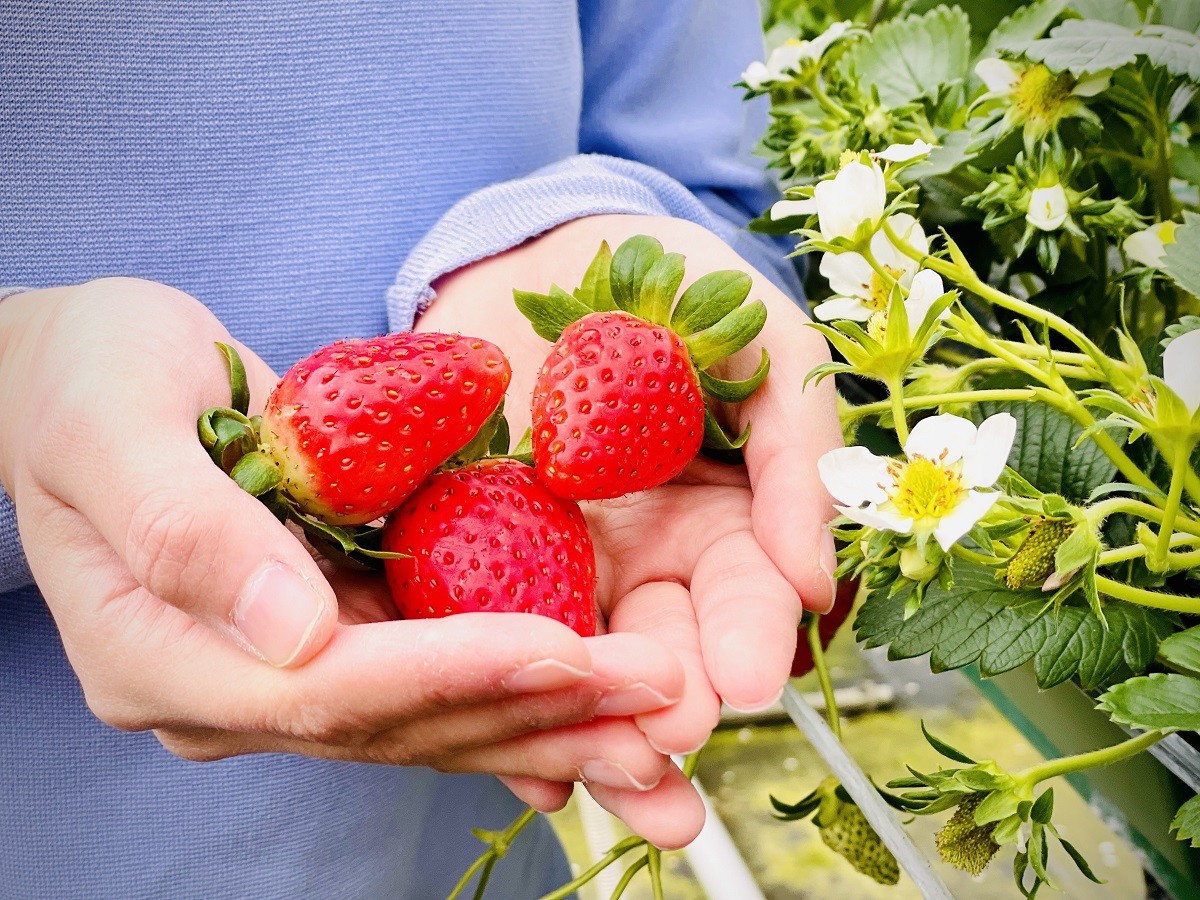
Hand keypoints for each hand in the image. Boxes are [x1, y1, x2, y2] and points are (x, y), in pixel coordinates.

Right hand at [0, 278, 686, 792]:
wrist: (82, 382)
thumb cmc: (87, 380)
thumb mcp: (116, 423)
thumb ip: (190, 529)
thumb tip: (293, 631)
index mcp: (162, 658)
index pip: (326, 689)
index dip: (451, 670)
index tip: (563, 648)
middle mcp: (231, 690)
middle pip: (401, 722)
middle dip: (535, 711)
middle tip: (658, 702)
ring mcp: (285, 669)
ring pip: (433, 716)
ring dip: (550, 717)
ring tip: (656, 718)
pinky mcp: (331, 634)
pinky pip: (437, 676)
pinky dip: (519, 686)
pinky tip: (596, 696)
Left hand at [419, 214, 841, 845]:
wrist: (549, 252)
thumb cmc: (681, 295)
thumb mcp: (766, 350)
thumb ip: (799, 451)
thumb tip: (815, 581)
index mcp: (716, 531)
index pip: (741, 600)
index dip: (748, 639)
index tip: (750, 683)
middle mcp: (639, 569)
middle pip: (656, 655)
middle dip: (665, 707)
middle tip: (666, 744)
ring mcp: (549, 569)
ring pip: (568, 662)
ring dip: (578, 726)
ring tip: (578, 772)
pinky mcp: (463, 555)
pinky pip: (471, 621)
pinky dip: (477, 678)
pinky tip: (484, 733)